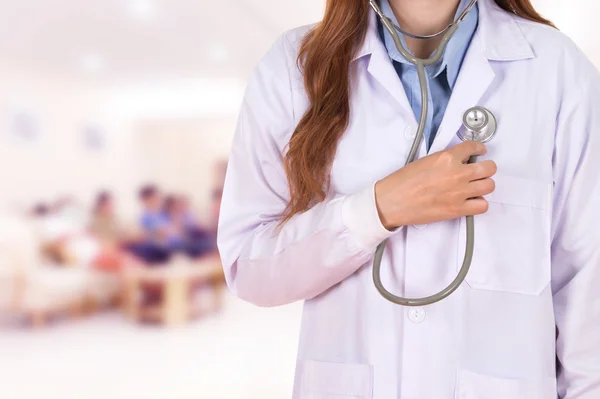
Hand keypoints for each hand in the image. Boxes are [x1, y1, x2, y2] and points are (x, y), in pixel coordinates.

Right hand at [374, 141, 496, 229]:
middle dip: (485, 168)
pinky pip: (483, 206)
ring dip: (484, 185)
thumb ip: (444, 160)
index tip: (479, 151)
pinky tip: (470, 201)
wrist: (392, 202)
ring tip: (475, 187)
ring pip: (489, 186)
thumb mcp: (424, 161)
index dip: (479, 149)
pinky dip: (479, 204)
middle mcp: (457, 173)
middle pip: (489, 168)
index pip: (474, 147)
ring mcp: (459, 192)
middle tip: (479, 170)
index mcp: (447, 157)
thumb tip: (457, 161)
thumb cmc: (401, 183)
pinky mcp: (457, 209)